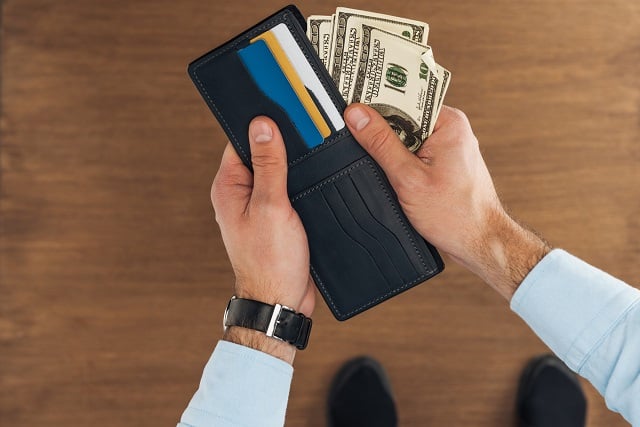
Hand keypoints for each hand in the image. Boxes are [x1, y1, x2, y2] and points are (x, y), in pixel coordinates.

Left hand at [211, 117, 314, 361]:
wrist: (282, 300)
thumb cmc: (270, 261)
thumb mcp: (271, 206)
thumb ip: (268, 165)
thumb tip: (262, 126)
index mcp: (228, 186)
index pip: (241, 140)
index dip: (261, 122)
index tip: (282, 106)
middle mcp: (239, 193)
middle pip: (260, 153)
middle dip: (282, 141)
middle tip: (305, 127)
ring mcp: (258, 205)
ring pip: (276, 171)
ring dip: (292, 162)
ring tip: (312, 150)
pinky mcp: (276, 216)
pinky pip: (286, 188)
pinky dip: (298, 181)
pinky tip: (313, 176)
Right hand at [345, 104, 549, 298]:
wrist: (479, 242)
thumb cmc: (455, 214)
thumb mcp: (408, 177)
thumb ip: (380, 144)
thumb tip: (357, 116)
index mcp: (448, 122)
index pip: (404, 98)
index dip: (376, 102)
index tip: (353, 106)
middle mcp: (451, 129)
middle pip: (403, 117)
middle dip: (381, 130)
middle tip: (360, 139)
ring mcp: (448, 147)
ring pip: (406, 137)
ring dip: (390, 150)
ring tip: (380, 164)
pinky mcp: (442, 164)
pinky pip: (413, 153)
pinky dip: (399, 163)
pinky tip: (393, 176)